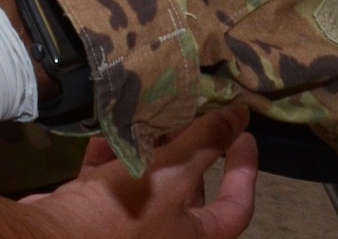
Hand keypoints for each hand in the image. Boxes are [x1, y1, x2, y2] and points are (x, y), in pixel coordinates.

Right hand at [20, 107, 257, 238]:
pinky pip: (108, 181)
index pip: (236, 206)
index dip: (244, 169)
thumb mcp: (172, 175)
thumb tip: (240, 115)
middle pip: (188, 191)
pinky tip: (108, 125)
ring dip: (147, 148)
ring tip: (149, 110)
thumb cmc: (125, 215)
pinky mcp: (92, 214)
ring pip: (147, 181)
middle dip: (188, 149)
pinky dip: (110, 154)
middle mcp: (165, 237)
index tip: (242, 133)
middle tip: (187, 112)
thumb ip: (206, 142)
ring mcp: (128, 227)